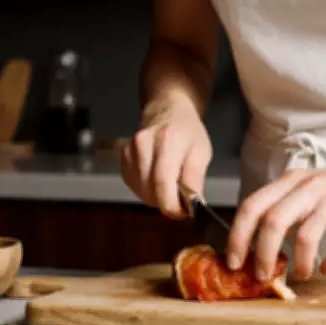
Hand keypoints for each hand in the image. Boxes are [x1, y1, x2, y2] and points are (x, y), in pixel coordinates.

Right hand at [122, 98, 212, 218]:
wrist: (166, 110)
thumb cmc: (187, 131)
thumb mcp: (201, 153)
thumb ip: (195, 180)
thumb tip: (194, 207)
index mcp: (166, 142)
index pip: (162, 183)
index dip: (172, 206)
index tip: (184, 213)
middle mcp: (142, 146)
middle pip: (150, 191)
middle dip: (168, 202)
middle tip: (182, 199)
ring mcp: (129, 152)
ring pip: (142, 193)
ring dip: (158, 197)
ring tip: (172, 185)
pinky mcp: (123, 159)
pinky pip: (135, 187)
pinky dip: (148, 190)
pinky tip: (158, 179)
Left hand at [226, 163, 325, 279]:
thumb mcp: (304, 189)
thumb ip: (281, 209)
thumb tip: (251, 247)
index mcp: (290, 181)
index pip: (252, 206)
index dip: (238, 236)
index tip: (234, 262)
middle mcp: (309, 186)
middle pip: (273, 221)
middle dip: (263, 255)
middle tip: (262, 276)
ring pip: (305, 236)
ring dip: (299, 263)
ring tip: (301, 274)